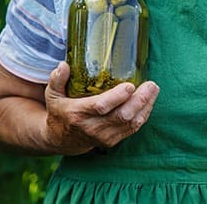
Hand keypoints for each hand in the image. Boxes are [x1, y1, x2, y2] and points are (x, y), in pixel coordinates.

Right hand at [43, 62, 159, 154]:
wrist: (61, 140)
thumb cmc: (60, 112)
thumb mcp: (53, 95)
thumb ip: (57, 79)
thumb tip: (64, 64)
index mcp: (78, 114)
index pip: (101, 107)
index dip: (117, 97)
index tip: (130, 85)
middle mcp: (93, 128)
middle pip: (122, 116)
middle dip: (139, 100)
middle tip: (151, 85)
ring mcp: (105, 136)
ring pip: (131, 123)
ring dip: (145, 106)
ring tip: (154, 90)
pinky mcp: (113, 141)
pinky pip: (133, 128)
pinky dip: (143, 114)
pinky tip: (150, 101)